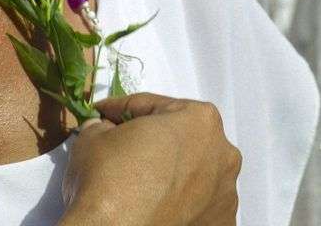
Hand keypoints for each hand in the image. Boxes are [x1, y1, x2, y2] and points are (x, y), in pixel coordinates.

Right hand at [60, 92, 240, 225]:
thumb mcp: (94, 136)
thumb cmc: (109, 178)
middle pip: (183, 139)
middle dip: (155, 140)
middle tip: (123, 145)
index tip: (105, 115)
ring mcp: (226, 194)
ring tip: (141, 181)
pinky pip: (199, 206)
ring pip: (195, 173)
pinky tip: (157, 205)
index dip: (123, 110)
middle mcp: (223, 155)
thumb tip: (105, 130)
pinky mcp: (222, 225)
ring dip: (172, 172)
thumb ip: (106, 126)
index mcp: (199, 120)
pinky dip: (181, 203)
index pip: (155, 106)